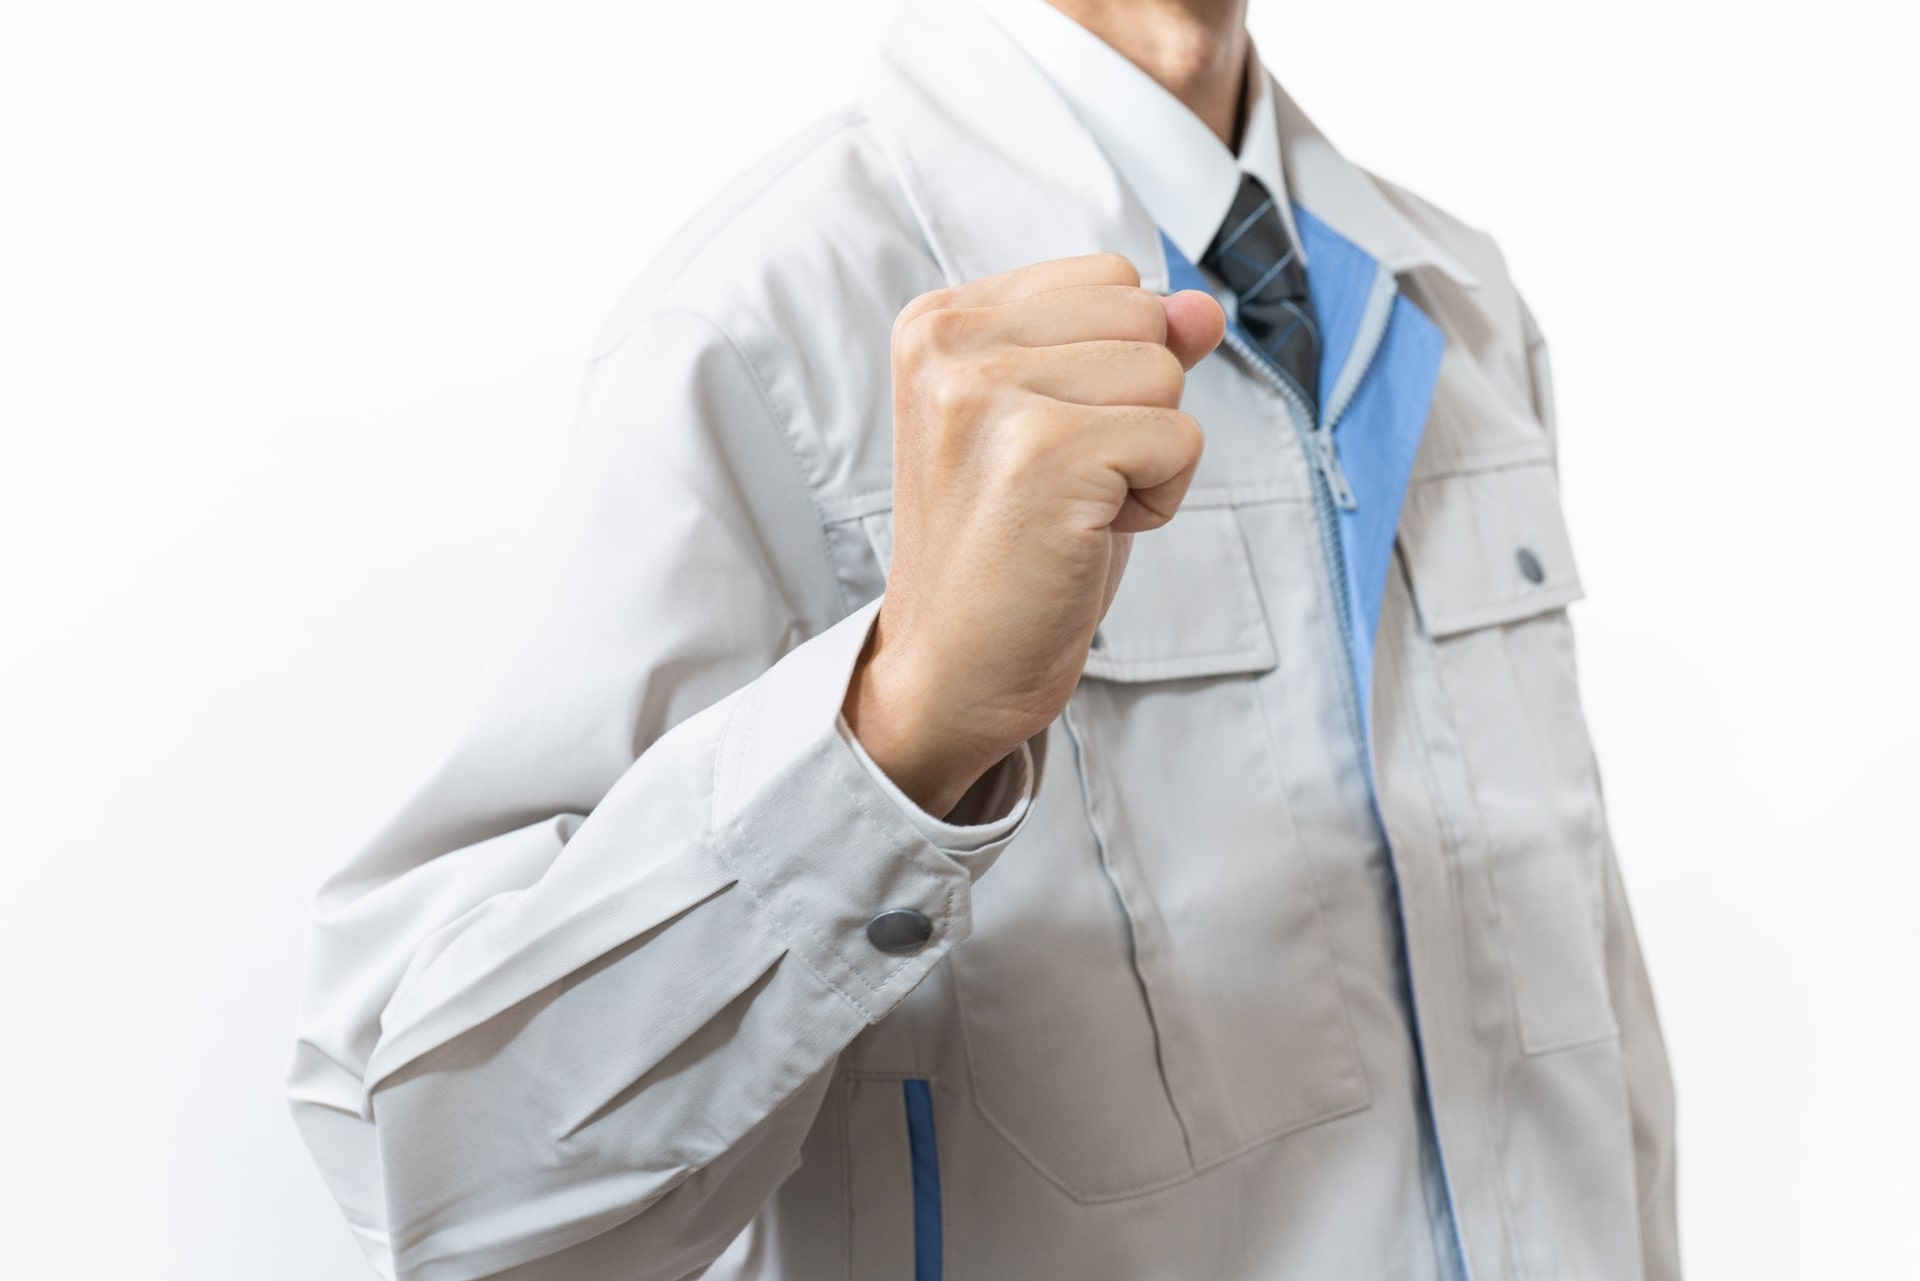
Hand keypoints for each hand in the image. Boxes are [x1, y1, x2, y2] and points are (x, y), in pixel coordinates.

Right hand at [842, 252, 1225, 815]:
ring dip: (1148, 454)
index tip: (1051, 440)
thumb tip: (1203, 306)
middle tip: (1064, 482)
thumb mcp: (1063, 425)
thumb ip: (1126, 349)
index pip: (1109, 278)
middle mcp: (951, 345)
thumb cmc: (1007, 551)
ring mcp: (990, 395)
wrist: (955, 669)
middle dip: (1137, 403)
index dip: (1115, 363)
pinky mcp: (1043, 453)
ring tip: (1074, 507)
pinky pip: (1179, 436)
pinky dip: (1159, 498)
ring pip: (1164, 372)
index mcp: (939, 321)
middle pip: (1142, 314)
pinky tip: (1088, 534)